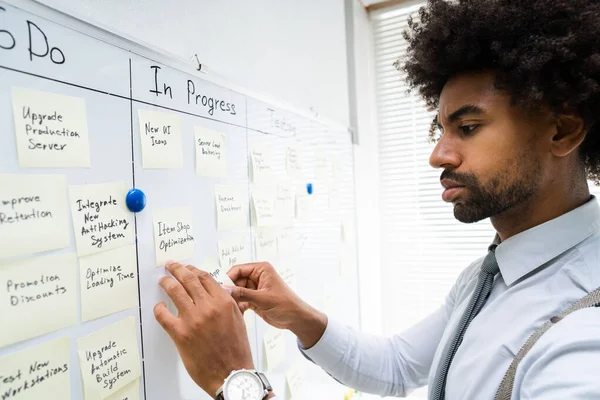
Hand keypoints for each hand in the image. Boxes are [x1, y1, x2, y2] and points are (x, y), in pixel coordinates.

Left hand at [154, 262, 253, 395]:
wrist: (231, 373)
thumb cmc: (236, 350)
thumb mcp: (238, 320)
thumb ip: (228, 303)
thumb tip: (218, 292)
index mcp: (224, 302)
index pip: (205, 277)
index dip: (194, 270)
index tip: (188, 267)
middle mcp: (208, 307)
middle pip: (189, 280)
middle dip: (177, 269)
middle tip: (171, 266)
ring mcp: (193, 319)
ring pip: (175, 292)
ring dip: (167, 283)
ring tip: (163, 280)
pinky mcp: (180, 334)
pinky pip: (164, 315)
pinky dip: (159, 308)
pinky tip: (159, 307)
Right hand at [227, 262, 326, 347]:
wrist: (295, 319)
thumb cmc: (286, 304)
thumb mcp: (263, 299)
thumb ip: (243, 294)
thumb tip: (226, 290)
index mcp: (261, 269)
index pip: (238, 269)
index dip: (228, 278)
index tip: (221, 289)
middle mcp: (257, 276)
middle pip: (235, 280)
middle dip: (230, 290)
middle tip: (225, 301)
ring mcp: (255, 288)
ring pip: (237, 291)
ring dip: (234, 299)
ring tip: (233, 308)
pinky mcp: (254, 299)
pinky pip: (241, 299)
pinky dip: (239, 305)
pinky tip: (239, 312)